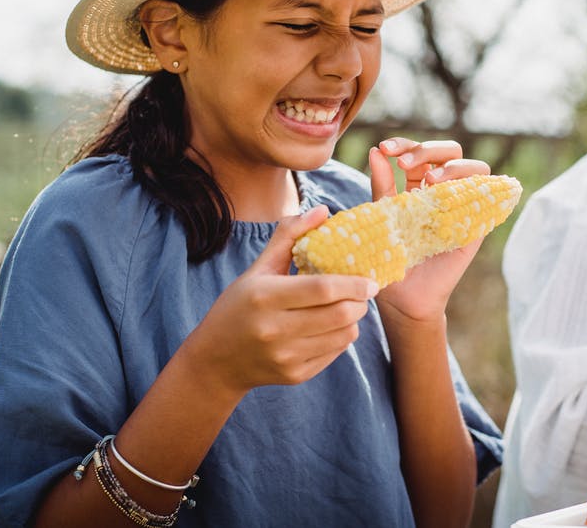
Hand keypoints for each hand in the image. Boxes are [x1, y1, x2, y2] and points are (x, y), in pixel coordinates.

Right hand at [185, 206, 376, 393]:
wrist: (216, 361)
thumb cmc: (239, 307)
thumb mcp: (257, 270)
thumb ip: (289, 237)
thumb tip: (323, 211)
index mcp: (265, 297)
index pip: (323, 289)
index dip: (353, 284)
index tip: (370, 280)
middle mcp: (275, 330)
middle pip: (340, 314)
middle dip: (360, 302)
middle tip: (363, 293)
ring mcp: (286, 356)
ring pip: (344, 336)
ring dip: (354, 319)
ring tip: (347, 307)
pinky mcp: (295, 375)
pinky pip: (336, 353)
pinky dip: (342, 337)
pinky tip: (330, 327)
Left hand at [369, 137, 490, 322]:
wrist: (403, 298)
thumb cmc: (389, 258)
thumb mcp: (382, 215)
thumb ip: (381, 185)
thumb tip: (375, 152)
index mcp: (418, 187)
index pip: (420, 153)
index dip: (406, 144)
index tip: (385, 148)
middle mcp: (443, 193)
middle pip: (449, 152)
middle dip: (428, 149)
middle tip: (406, 163)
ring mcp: (463, 207)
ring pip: (475, 168)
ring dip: (455, 166)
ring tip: (432, 179)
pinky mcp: (477, 226)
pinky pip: (489, 198)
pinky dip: (480, 187)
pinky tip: (455, 191)